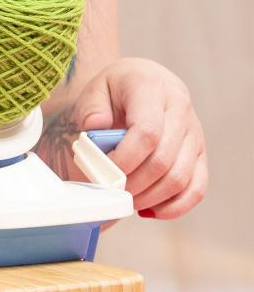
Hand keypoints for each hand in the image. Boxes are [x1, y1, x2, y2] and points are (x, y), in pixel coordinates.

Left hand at [73, 57, 206, 218]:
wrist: (146, 81)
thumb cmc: (117, 89)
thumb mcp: (96, 88)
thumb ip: (91, 107)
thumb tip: (95, 127)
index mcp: (153, 89)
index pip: (147, 132)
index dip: (124, 159)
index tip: (104, 170)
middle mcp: (180, 110)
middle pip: (163, 160)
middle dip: (133, 184)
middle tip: (111, 191)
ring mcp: (195, 134)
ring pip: (180, 178)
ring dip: (150, 197)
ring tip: (125, 200)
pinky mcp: (200, 153)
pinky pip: (196, 188)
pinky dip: (173, 206)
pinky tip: (149, 210)